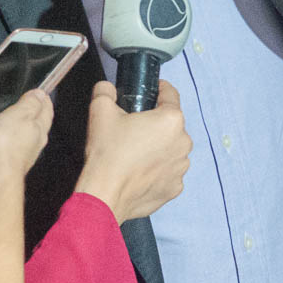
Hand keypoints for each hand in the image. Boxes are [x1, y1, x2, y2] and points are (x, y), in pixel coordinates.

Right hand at [74, 80, 191, 224]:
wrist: (104, 194)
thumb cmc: (107, 152)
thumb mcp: (100, 110)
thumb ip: (105, 90)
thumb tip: (107, 88)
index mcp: (171, 120)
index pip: (170, 94)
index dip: (159, 89)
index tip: (152, 91)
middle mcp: (183, 143)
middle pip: (170, 125)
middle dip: (155, 124)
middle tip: (132, 129)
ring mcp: (180, 168)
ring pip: (170, 149)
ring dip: (157, 148)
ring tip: (133, 153)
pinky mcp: (174, 189)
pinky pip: (167, 172)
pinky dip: (156, 170)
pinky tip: (137, 171)